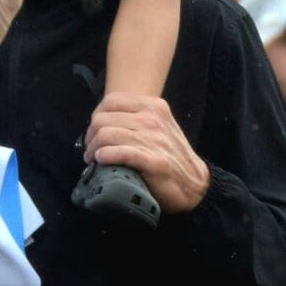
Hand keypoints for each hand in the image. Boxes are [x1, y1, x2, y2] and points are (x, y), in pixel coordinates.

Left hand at [85, 94, 210, 213]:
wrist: (194, 183)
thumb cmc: (171, 156)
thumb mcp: (158, 126)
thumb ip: (136, 118)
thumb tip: (102, 121)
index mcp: (153, 106)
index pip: (111, 101)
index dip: (96, 116)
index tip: (95, 132)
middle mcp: (153, 119)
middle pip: (102, 119)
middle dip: (90, 136)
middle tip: (91, 149)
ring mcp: (153, 139)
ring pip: (106, 135)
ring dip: (93, 149)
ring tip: (93, 159)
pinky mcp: (153, 161)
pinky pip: (118, 153)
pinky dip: (104, 157)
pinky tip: (101, 162)